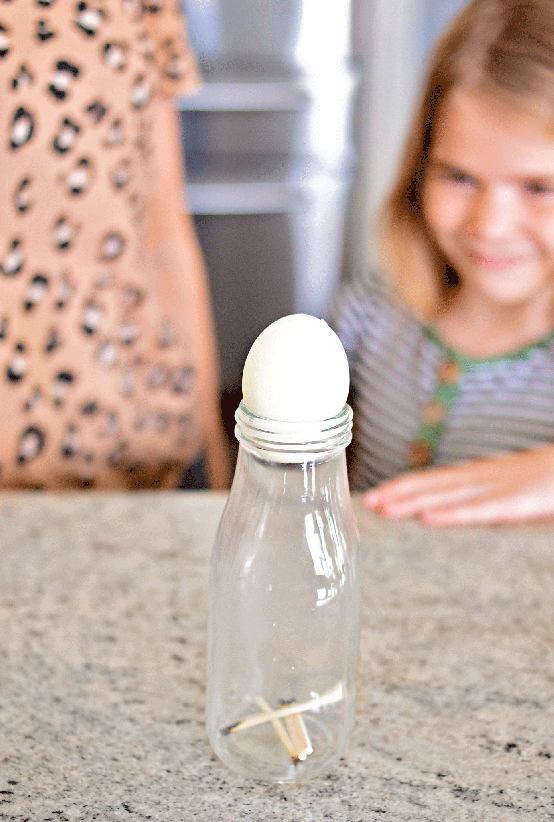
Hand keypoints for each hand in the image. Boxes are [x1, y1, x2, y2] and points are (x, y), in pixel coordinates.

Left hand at [363, 446, 553, 525]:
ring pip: (450, 496)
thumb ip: (484, 501)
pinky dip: (453, 514)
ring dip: (414, 501)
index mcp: (481, 478)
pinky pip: (482, 509)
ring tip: (384, 508)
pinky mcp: (519, 501)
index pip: (435, 482)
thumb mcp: (512, 492)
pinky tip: (428, 519)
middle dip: (399, 495)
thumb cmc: (550, 481)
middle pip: (435, 487)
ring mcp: (501, 487)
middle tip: (367, 503)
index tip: (375, 496)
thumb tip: (452, 510)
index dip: (403, 488)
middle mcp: (484, 479)